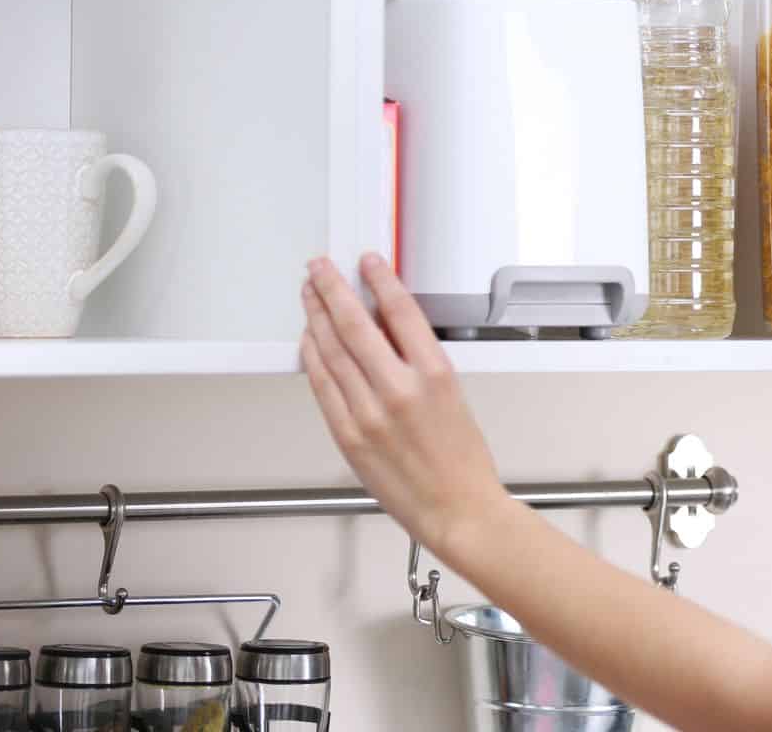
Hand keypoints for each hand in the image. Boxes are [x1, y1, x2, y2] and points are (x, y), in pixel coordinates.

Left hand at [300, 253, 516, 560]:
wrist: (458, 510)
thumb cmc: (463, 461)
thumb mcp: (454, 397)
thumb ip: (417, 362)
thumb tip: (384, 328)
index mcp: (436, 375)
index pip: (400, 311)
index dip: (379, 279)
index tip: (367, 262)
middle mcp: (399, 390)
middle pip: (355, 324)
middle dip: (333, 289)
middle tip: (320, 268)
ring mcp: (369, 414)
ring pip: (332, 351)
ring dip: (316, 316)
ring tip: (309, 294)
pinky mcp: (348, 435)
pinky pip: (322, 385)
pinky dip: (312, 357)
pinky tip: (309, 339)